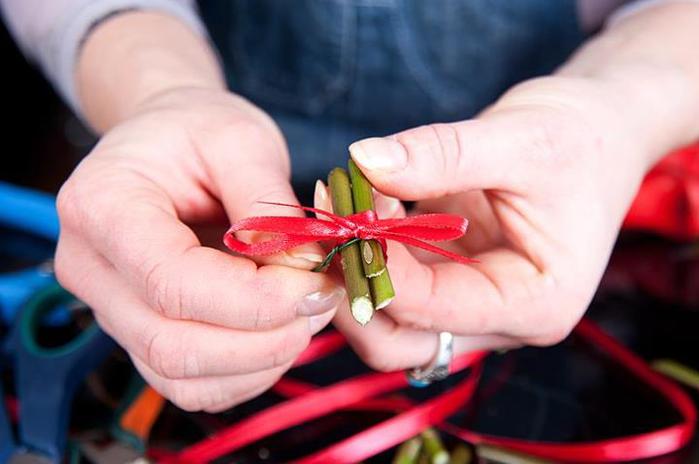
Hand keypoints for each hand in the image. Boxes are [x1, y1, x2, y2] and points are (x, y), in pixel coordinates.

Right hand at [55, 88, 342, 411]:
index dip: (253, 298)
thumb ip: (270, 205)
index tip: (316, 282)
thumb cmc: (198, 131)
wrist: (167, 143)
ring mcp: (110, 310)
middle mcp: (91, 269)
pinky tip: (281, 333)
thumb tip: (305, 270)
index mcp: (101, 207)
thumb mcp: (241, 139)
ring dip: (261, 361)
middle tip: (322, 300)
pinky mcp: (140, 335)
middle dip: (264, 338)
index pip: (172, 283)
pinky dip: (248, 373)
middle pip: (173, 344)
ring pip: (182, 378)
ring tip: (307, 313)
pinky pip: (193, 385)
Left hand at [333, 76, 654, 370]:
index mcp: (533, 305)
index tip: (347, 208)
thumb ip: (441, 153)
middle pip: (397, 342)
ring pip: (386, 320)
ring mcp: (471, 304)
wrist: (599, 135)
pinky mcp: (450, 279)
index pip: (430, 308)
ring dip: (353, 267)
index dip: (377, 262)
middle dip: (351, 288)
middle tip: (330, 221)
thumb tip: (363, 159)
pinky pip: (394, 282)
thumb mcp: (518, 138)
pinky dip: (368, 248)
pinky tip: (360, 199)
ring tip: (343, 197)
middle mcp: (498, 320)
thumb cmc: (579, 139)